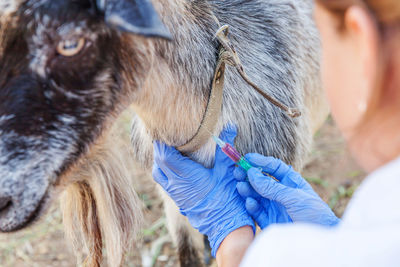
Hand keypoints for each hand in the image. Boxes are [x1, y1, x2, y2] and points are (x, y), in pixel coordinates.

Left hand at [152, 126, 254, 256]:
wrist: (225, 225)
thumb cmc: (227, 198)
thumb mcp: (226, 170)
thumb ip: (225, 148)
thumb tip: (230, 126)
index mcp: (186, 175)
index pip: (164, 155)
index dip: (162, 143)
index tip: (166, 132)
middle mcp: (176, 185)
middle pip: (158, 163)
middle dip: (160, 149)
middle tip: (168, 138)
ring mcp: (175, 194)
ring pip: (158, 174)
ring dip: (161, 161)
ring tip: (170, 151)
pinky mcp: (178, 200)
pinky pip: (164, 183)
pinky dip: (165, 172)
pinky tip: (176, 167)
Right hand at [234, 154, 339, 228]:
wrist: (319, 241)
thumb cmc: (314, 214)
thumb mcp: (294, 197)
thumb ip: (272, 186)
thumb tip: (252, 173)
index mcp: (291, 182)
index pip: (274, 168)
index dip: (261, 161)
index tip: (247, 158)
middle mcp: (281, 193)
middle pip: (261, 181)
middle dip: (249, 176)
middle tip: (238, 172)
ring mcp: (274, 207)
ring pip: (256, 196)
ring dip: (248, 190)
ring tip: (241, 187)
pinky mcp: (269, 221)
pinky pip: (257, 211)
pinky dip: (252, 207)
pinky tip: (250, 202)